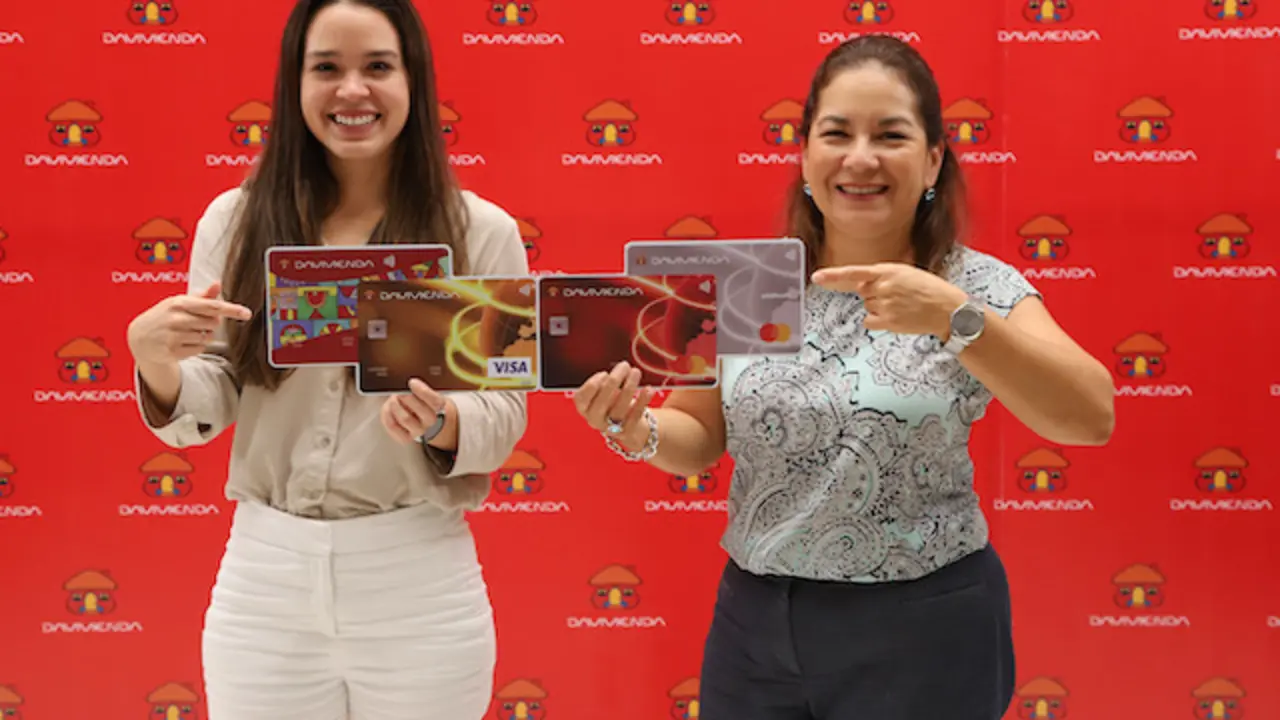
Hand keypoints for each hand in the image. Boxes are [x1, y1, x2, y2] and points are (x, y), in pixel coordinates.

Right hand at [126, 281, 252, 365]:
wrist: (140, 337)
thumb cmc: (165, 316)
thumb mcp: (180, 302)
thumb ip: (202, 296)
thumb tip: (218, 283)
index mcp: (180, 303)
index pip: (212, 306)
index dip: (231, 310)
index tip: (247, 313)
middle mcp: (176, 318)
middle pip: (213, 324)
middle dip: (209, 324)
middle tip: (194, 323)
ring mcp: (173, 336)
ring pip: (207, 338)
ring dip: (202, 336)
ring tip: (185, 332)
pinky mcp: (172, 351)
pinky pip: (199, 350)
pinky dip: (195, 347)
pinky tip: (181, 342)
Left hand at [381, 377, 450, 443]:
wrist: (423, 421)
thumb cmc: (423, 403)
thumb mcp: (427, 393)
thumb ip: (420, 388)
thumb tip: (409, 383)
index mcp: (439, 408)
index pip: (435, 401)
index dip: (422, 391)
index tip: (412, 382)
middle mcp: (430, 422)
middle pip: (419, 409)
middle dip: (406, 397)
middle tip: (399, 391)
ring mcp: (418, 431)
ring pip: (405, 418)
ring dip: (395, 405)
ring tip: (393, 399)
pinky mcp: (405, 438)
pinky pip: (393, 426)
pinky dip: (387, 415)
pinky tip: (388, 408)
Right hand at [571, 361, 654, 446]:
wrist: (629, 426)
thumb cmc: (613, 402)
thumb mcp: (604, 391)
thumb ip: (605, 382)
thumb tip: (619, 371)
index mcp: (584, 409)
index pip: (581, 398)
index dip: (592, 385)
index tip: (605, 373)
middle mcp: (594, 420)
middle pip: (601, 402)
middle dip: (613, 382)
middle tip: (624, 365)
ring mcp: (610, 429)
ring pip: (619, 409)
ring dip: (629, 387)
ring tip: (636, 371)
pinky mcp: (627, 432)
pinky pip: (635, 416)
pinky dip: (642, 401)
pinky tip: (648, 389)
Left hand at [810, 262, 967, 337]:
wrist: (947, 308)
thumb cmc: (927, 289)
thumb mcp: (905, 273)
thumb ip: (882, 276)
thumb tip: (861, 285)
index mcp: (887, 270)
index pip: (854, 272)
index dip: (833, 276)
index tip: (816, 277)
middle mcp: (883, 286)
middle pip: (862, 292)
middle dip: (874, 294)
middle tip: (897, 296)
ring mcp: (885, 304)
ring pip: (867, 307)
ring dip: (880, 308)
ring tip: (902, 306)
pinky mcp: (888, 321)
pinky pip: (869, 321)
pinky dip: (879, 321)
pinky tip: (896, 317)